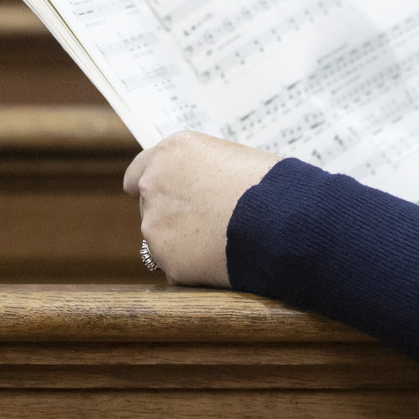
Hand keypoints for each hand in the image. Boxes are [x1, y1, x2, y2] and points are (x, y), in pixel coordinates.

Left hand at [122, 131, 281, 287]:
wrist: (281, 220)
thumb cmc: (269, 184)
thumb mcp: (231, 159)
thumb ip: (201, 170)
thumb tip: (198, 184)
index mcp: (170, 152)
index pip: (137, 172)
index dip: (154, 187)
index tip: (161, 198)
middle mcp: (153, 183)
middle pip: (148, 206)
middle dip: (170, 215)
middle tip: (204, 224)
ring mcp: (154, 223)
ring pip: (160, 238)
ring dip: (180, 242)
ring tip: (218, 242)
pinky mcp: (166, 258)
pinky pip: (174, 266)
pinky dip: (191, 267)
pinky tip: (219, 261)